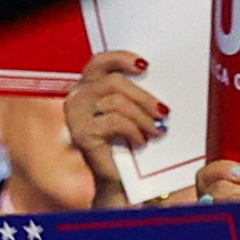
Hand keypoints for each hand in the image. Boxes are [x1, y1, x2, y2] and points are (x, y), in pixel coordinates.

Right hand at [62, 48, 162, 197]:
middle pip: (112, 81)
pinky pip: (115, 122)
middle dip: (143, 96)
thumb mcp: (130, 112)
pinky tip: (141, 141)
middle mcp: (76, 97)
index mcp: (86, 86)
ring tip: (158, 130)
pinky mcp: (82, 133)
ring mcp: (76, 115)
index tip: (145, 64)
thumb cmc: (128, 143)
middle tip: (163, 111)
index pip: (100, 62)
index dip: (121, 58)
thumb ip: (132, 93)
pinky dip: (134, 130)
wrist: (119, 181)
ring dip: (143, 116)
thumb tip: (154, 74)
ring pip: (116, 101)